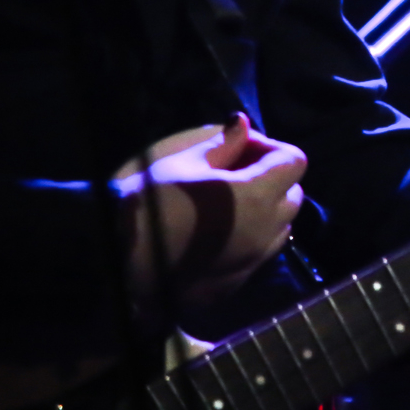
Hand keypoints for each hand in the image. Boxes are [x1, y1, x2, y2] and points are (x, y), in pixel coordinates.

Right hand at [115, 114, 306, 311]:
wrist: (115, 258)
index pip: (295, 161)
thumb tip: (242, 124)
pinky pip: (258, 256)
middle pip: (293, 196)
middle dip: (273, 179)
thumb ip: (223, 144)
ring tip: (227, 205)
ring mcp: (251, 262)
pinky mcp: (234, 286)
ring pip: (280, 229)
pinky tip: (215, 234)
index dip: (271, 148)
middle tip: (235, 173)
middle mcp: (265, 232)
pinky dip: (250, 240)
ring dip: (266, 212)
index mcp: (257, 196)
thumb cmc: (149, 201)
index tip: (241, 147)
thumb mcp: (183, 162)